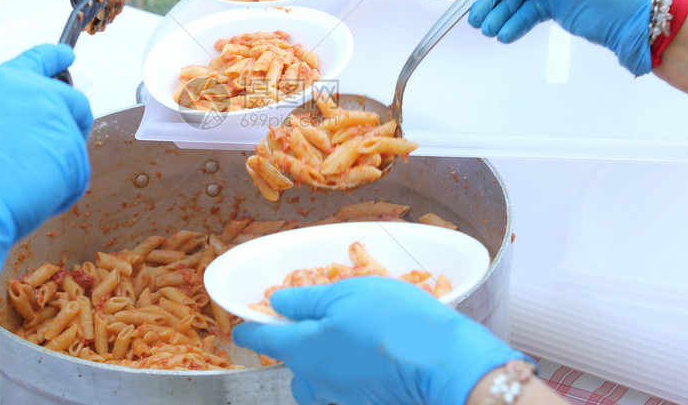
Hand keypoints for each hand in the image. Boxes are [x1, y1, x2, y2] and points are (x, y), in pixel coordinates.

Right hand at [0, 44, 92, 289]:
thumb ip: (3, 110)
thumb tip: (19, 125)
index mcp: (8, 80)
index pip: (41, 59)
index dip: (57, 58)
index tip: (67, 57)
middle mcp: (39, 95)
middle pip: (72, 102)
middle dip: (67, 121)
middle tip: (48, 148)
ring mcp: (60, 123)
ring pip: (73, 141)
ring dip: (57, 159)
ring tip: (24, 180)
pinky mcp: (76, 155)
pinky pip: (77, 172)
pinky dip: (62, 186)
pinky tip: (33, 194)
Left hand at [233, 277, 523, 404]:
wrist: (446, 366)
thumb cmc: (395, 323)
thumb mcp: (346, 294)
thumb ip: (306, 300)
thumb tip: (276, 302)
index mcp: (303, 350)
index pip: (262, 339)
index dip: (249, 329)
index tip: (240, 326)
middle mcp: (313, 383)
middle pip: (292, 363)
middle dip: (300, 345)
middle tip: (327, 321)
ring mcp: (338, 401)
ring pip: (318, 380)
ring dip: (325, 362)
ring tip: (354, 341)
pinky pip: (342, 390)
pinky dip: (349, 375)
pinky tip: (372, 358)